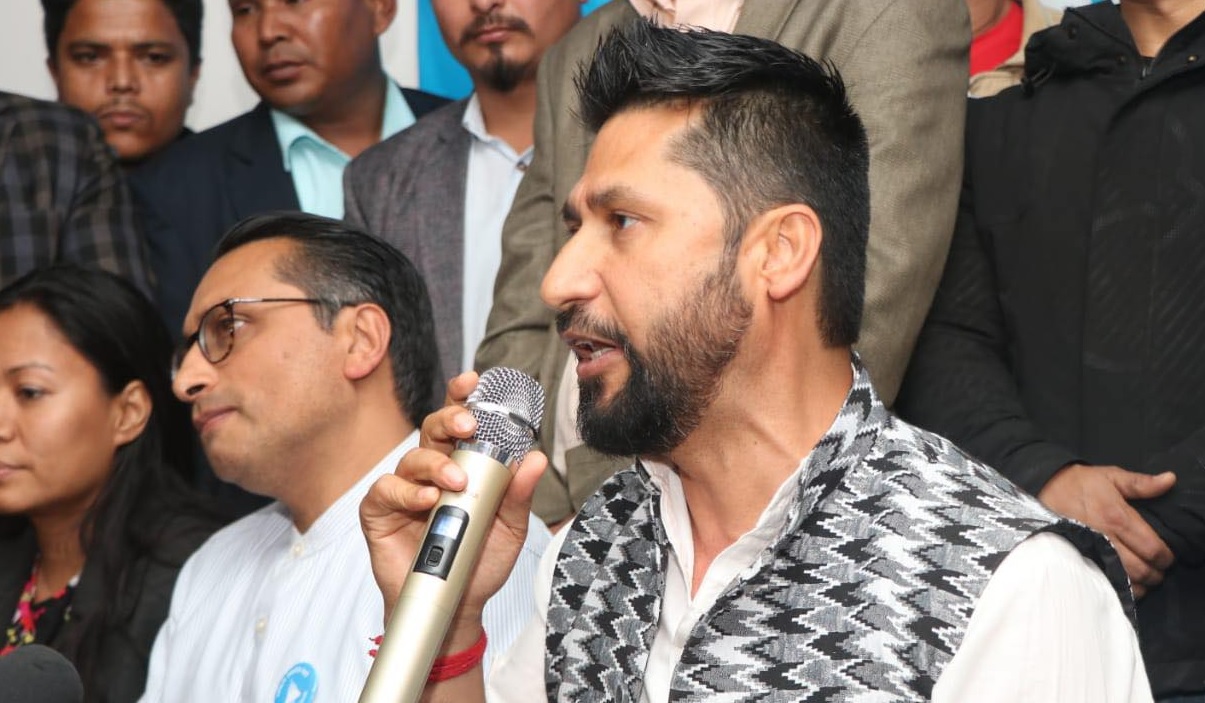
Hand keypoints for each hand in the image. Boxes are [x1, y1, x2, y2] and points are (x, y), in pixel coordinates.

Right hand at [359, 371, 546, 642]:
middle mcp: (431, 470)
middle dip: (450, 418)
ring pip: (412, 457)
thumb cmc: (480, 560)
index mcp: (463, 464)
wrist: (457, 605)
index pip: (461, 422)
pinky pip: (386, 490)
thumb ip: (518, 493)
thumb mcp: (509, 527)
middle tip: (469, 425)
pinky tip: (427, 501)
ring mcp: (404, 490)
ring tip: (456, 483)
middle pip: (434, 429)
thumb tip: (535, 457)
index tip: (474, 381)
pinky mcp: (380, 513)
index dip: (463, 397)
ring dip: (435, 464)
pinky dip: (406, 492)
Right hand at [1038, 463, 1175, 597]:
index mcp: (1117, 517)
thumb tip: (1170, 480)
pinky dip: (1119, 588)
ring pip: (1124, 580)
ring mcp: (1090, 551)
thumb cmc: (1079, 483)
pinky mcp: (1079, 558)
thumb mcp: (1110, 476)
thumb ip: (1141, 483)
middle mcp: (1105, 538)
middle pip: (1141, 569)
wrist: (1042, 488)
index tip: (1166, 556)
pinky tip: (1124, 583)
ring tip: (1143, 578)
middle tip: (1157, 569)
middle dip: (1155, 573)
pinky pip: (1104, 582)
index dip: (1166, 557)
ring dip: (1140, 584)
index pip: (1153, 548)